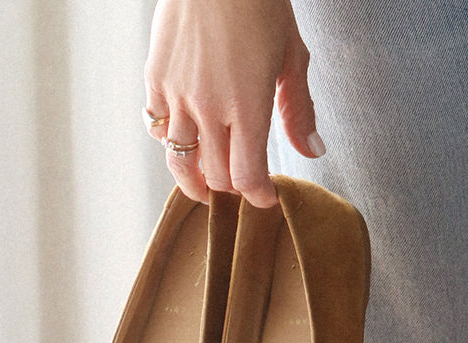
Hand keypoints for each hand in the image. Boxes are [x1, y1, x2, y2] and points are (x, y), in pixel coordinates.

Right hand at [144, 0, 322, 207]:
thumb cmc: (260, 9)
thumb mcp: (293, 60)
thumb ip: (299, 111)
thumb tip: (312, 151)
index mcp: (247, 108)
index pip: (247, 177)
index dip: (258, 196)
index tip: (266, 199)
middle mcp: (208, 108)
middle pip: (216, 174)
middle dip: (233, 188)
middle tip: (241, 187)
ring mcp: (177, 95)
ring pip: (179, 159)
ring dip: (194, 179)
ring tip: (204, 187)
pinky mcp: (155, 78)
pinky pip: (156, 126)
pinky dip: (170, 141)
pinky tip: (183, 141)